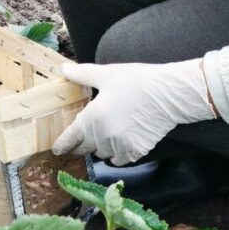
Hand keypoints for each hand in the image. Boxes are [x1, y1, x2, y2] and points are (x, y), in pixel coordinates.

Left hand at [51, 59, 216, 165]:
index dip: (61, 145)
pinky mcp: (135, 152)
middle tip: (83, 140)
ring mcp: (119, 146)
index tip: (58, 150)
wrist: (170, 94)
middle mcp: (101, 137)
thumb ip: (82, 74)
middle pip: (84, 149)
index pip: (69, 139)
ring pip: (102, 154)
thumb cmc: (137, 81)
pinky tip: (122, 143)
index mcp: (91, 119)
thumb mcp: (107, 74)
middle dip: (81, 145)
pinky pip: (119, 160)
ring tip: (106, 136)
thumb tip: (63, 69)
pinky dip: (118, 155)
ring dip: (101, 148)